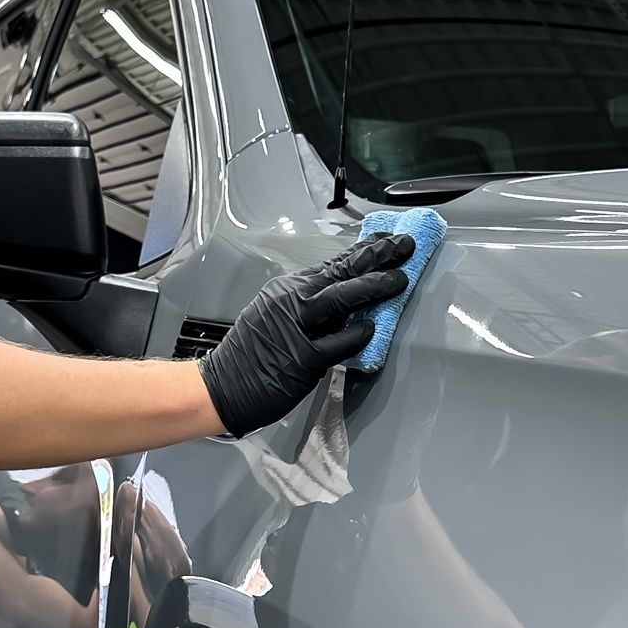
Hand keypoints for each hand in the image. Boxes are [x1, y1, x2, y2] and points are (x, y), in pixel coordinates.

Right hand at [200, 233, 414, 438]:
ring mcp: (295, 329)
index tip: (388, 241)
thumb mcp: (277, 316)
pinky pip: (336, 344)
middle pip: (341, 273)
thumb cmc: (250, 355)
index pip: (334, 265)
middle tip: (404, 245)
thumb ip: (313, 307)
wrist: (222, 386)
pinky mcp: (301, 359)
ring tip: (399, 279)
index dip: (365, 252)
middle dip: (377, 257)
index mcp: (288, 290)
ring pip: (340, 299)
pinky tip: (372, 327)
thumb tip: (348, 299)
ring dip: (373, 287)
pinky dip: (356, 335)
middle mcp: (291, 302)